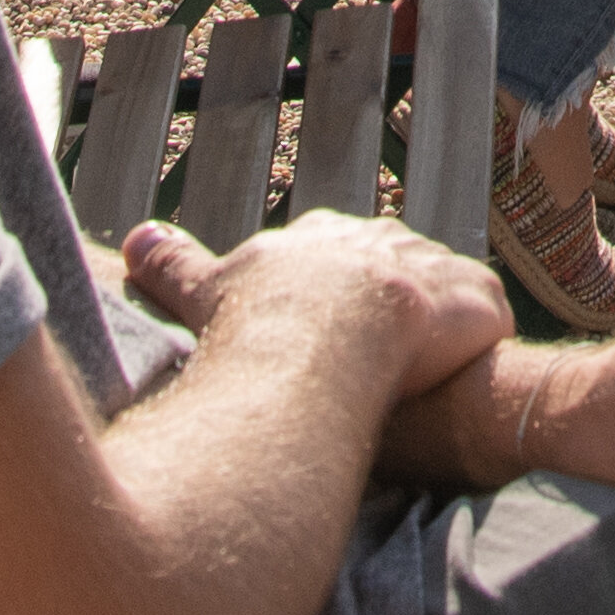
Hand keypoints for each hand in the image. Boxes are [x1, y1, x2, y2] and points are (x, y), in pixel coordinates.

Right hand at [127, 205, 508, 403]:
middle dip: (384, 310)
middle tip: (372, 363)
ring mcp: (434, 267)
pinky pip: (483, 319)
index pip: (330, 259)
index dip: (329, 298)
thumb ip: (172, 265)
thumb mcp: (207, 289)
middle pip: (388, 273)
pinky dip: (476, 344)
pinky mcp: (476, 300)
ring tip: (418, 375)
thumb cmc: (262, 320)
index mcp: (321, 238)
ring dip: (434, 329)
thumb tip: (131, 238)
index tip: (324, 331)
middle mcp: (380, 241)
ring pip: (439, 293)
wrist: (328, 333)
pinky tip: (463, 376)